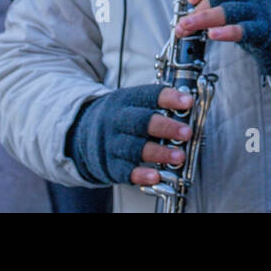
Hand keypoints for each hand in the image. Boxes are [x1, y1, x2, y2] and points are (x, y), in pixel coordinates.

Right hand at [66, 83, 198, 187]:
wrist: (81, 132)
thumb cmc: (119, 117)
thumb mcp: (132, 102)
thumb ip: (157, 104)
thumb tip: (189, 104)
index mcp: (126, 100)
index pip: (148, 95)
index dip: (169, 98)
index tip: (188, 102)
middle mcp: (117, 121)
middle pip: (140, 121)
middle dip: (166, 127)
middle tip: (187, 132)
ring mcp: (111, 143)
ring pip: (134, 148)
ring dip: (159, 153)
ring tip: (179, 157)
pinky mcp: (109, 165)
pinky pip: (125, 171)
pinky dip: (141, 174)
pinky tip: (156, 176)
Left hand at [176, 0, 270, 80]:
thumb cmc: (254, 14)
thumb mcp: (236, 1)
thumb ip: (211, 7)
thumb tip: (183, 21)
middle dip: (197, 10)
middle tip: (182, 24)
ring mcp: (257, 10)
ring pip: (229, 11)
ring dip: (204, 19)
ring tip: (187, 28)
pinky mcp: (263, 29)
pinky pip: (244, 29)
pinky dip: (227, 31)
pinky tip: (213, 35)